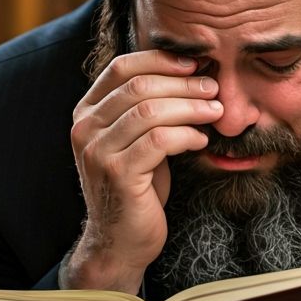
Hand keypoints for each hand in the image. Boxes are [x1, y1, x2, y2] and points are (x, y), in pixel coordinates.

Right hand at [65, 50, 223, 293]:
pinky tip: (201, 140)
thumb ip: (147, 108)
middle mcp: (84, 128)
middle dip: (183, 83)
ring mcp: (97, 151)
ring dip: (190, 107)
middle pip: (138, 86)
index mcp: (86, 113)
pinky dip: (186, 135)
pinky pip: (159, 140)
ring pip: (149, 110)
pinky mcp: (118, 174)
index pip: (121, 67)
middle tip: (213, 88)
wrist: (119, 241)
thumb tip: (192, 74)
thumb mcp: (135, 141)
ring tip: (215, 111)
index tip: (194, 63)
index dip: (161, 60)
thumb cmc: (135, 187)